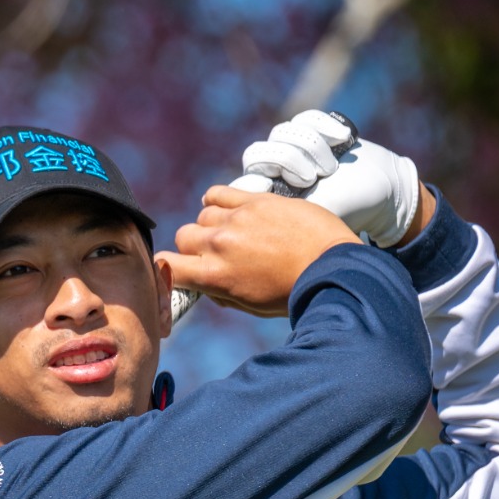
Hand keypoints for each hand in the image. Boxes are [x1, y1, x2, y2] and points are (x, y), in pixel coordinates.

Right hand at [158, 185, 361, 317]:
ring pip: (202, 216)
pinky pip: (217, 193)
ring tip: (236, 235)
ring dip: (212, 225)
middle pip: (183, 236)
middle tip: (217, 255)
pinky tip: (231, 211)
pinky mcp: (254, 200)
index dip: (168, 268)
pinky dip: (217, 201)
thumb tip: (204, 283)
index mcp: (214, 276)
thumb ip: (220, 292)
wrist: (333, 268)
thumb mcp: (251, 304)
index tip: (180, 270)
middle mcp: (218, 245)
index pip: (165, 265)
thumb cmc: (293, 292)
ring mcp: (236, 219)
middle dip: (194, 247)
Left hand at [241, 110, 425, 247]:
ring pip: (282, 133)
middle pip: (257, 153)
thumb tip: (248, 224)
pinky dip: (325, 127)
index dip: (251, 182)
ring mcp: (293, 148)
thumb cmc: (347, 212)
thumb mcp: (311, 219)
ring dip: (311, 148)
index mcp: (268, 197)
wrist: (382, 194)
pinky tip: (342, 138)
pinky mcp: (313, 130)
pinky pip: (306, 118)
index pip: (242, 185)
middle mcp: (275, 170)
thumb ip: (278, 220)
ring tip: (330, 168)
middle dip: (288, 162)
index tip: (266, 187)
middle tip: (311, 179)